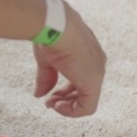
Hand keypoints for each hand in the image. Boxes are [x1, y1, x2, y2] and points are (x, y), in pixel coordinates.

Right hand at [32, 2, 105, 116]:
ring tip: (51, 103)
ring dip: (67, 107)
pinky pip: (87, 107)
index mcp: (89, 55)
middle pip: (85, 90)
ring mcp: (97, 73)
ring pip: (87, 101)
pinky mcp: (93, 83)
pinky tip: (57, 105)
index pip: (81, 78)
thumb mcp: (48, 59)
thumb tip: (39, 95)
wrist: (55, 25)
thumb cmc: (51, 35)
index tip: (49, 94)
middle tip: (49, 102)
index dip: (65, 91)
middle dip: (65, 99)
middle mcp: (97, 64)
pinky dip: (71, 111)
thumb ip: (47, 78)